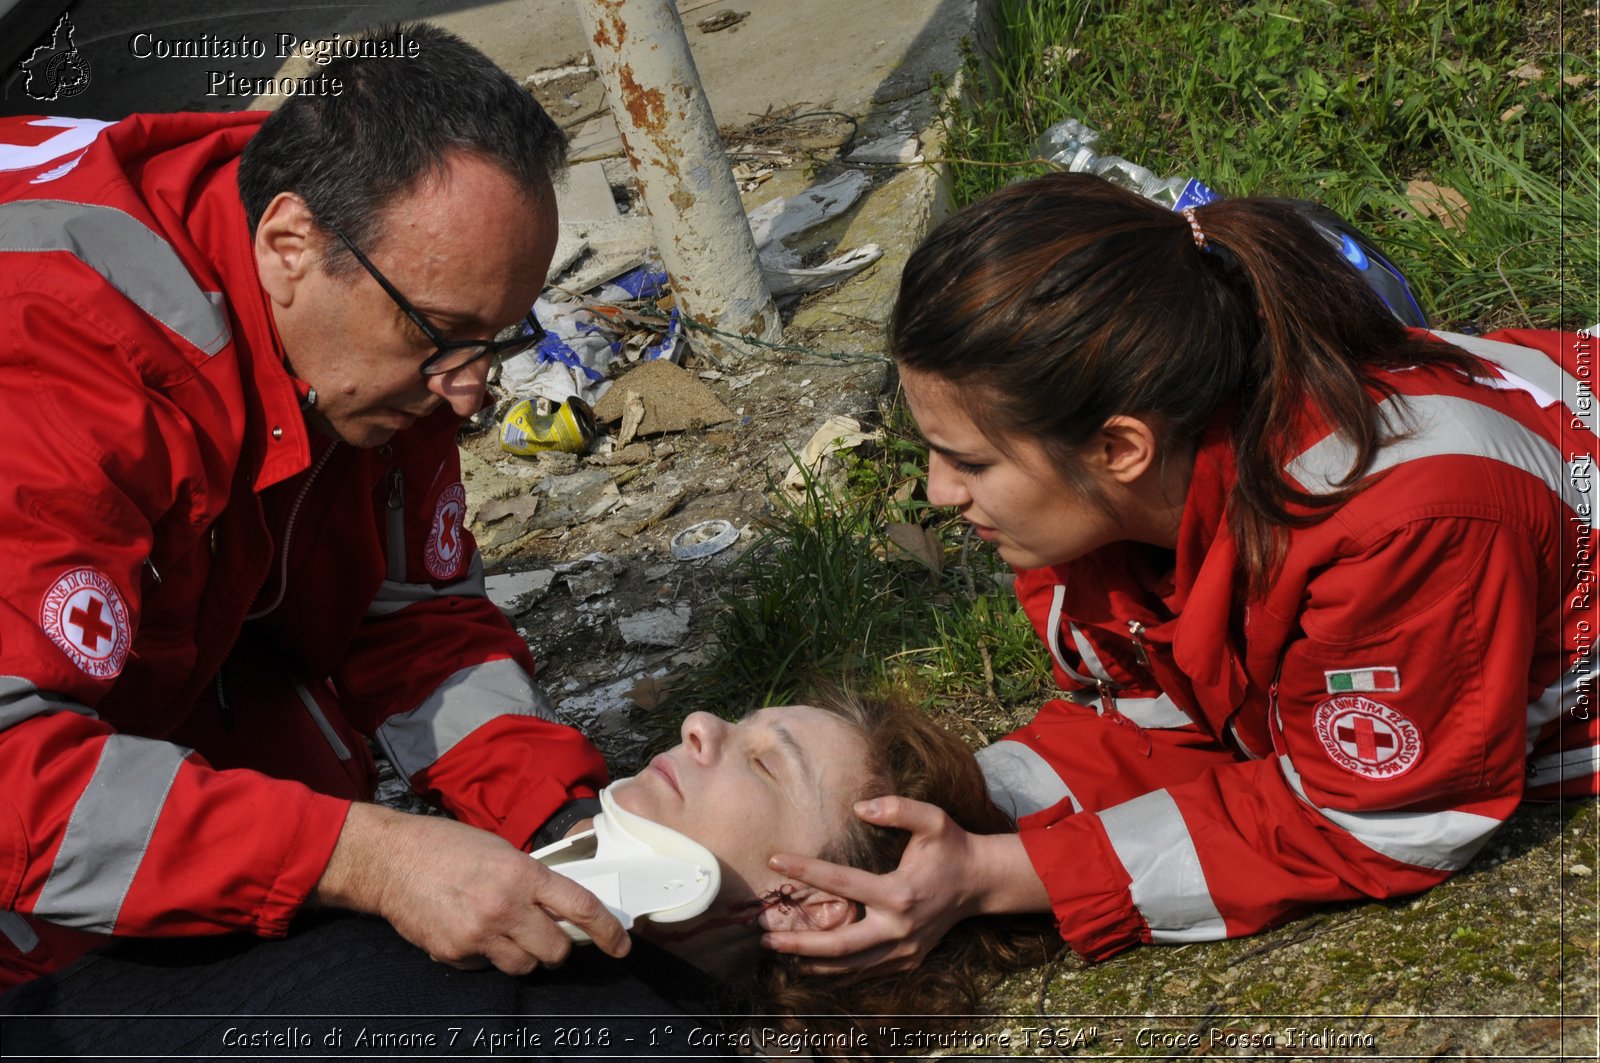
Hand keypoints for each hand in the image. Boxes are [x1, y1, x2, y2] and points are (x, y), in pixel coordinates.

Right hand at [313, 803, 629, 973]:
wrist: (391, 860)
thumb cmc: (447, 847)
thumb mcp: (501, 850)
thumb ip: (532, 877)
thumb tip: (560, 903)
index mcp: (523, 874)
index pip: (580, 907)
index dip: (607, 930)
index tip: (619, 944)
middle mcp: (504, 907)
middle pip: (555, 950)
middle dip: (558, 948)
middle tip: (549, 936)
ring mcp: (478, 934)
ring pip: (525, 965)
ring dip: (526, 955)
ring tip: (509, 934)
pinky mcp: (454, 953)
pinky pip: (487, 967)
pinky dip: (488, 956)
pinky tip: (473, 932)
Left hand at [761, 796, 1044, 978]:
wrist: (981, 883)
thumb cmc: (953, 848)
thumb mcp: (933, 819)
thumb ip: (898, 809)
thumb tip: (860, 808)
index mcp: (899, 893)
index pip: (842, 883)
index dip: (806, 871)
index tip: (775, 860)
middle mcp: (899, 928)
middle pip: (839, 946)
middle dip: (799, 942)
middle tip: (765, 934)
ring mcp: (903, 950)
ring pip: (849, 966)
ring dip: (811, 961)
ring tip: (779, 948)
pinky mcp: (907, 960)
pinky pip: (864, 970)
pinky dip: (835, 970)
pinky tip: (810, 962)